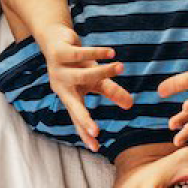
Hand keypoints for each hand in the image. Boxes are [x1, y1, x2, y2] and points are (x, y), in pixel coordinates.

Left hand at [37, 24, 132, 151]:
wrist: (56, 39)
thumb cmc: (77, 64)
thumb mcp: (95, 79)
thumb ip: (111, 92)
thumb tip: (131, 105)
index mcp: (69, 96)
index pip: (77, 119)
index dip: (85, 133)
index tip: (96, 148)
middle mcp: (61, 87)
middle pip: (73, 106)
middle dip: (84, 119)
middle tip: (96, 131)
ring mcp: (58, 71)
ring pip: (83, 75)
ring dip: (103, 71)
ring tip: (121, 67)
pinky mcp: (59, 54)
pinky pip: (81, 55)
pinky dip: (97, 53)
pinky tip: (112, 53)